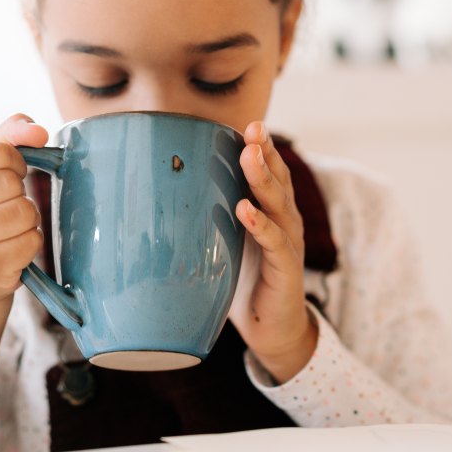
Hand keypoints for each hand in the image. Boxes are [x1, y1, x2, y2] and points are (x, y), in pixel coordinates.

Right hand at [0, 113, 49, 309]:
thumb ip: (9, 137)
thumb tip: (38, 131)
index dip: (15, 160)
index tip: (9, 173)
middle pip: (9, 182)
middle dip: (19, 191)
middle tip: (4, 205)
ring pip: (23, 210)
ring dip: (28, 217)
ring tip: (9, 226)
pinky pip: (31, 240)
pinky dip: (31, 241)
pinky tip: (11, 247)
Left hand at [229, 121, 317, 383]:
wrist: (270, 328)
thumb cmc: (245, 280)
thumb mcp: (226, 242)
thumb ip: (210, 217)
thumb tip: (163, 193)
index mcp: (273, 211)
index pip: (271, 172)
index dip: (262, 147)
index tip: (247, 123)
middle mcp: (285, 221)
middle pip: (278, 180)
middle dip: (265, 152)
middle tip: (253, 128)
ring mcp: (288, 244)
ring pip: (278, 205)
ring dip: (262, 179)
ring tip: (249, 157)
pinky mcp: (286, 269)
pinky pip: (275, 243)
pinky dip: (260, 225)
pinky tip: (245, 210)